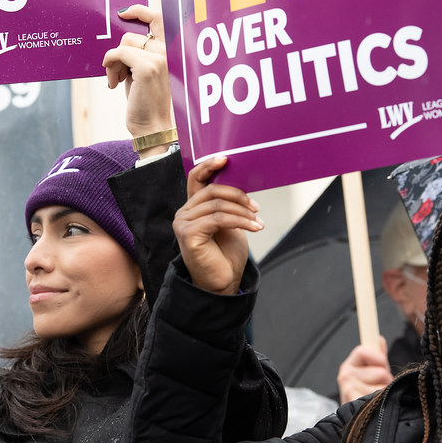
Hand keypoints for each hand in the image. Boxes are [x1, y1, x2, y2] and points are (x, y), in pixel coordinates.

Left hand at [102, 5, 172, 155]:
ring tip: (117, 80)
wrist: (151, 127)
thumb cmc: (144, 101)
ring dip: (114, 63)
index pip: (158, 18)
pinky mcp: (148, 67)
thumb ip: (138, 53)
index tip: (123, 13)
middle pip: (132, 36)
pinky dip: (110, 66)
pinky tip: (113, 82)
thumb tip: (119, 38)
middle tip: (115, 67)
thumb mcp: (142, 72)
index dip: (140, 10)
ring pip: (124, 45)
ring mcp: (160, 58)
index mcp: (170, 51)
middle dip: (118, 52)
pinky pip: (119, 54)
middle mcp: (169, 51)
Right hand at [173, 157, 262, 294]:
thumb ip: (227, 204)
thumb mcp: (229, 223)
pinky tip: (255, 227)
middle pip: (211, 190)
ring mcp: (183, 224)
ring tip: (258, 221)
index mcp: (192, 207)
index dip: (209, 165)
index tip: (226, 159)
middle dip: (238, 195)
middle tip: (256, 207)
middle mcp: (184, 213)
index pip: (195, 178)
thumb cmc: (225, 254)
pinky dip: (240, 221)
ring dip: (243, 212)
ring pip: (217, 205)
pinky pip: (218, 219)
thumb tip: (240, 184)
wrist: (222, 283)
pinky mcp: (188, 235)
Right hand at [337, 338, 392, 402]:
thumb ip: (377, 356)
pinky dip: (382, 401)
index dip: (378, 357)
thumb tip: (379, 339)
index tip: (382, 363)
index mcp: (349, 365)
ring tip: (379, 399)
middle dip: (386, 378)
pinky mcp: (354, 403)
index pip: (363, 351)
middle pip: (379, 370)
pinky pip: (378, 396)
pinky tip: (376, 406)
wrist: (358, 422)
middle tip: (380, 387)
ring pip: (382, 384)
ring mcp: (348, 390)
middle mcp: (345, 376)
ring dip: (385, 392)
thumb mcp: (372, 373)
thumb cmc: (367, 396)